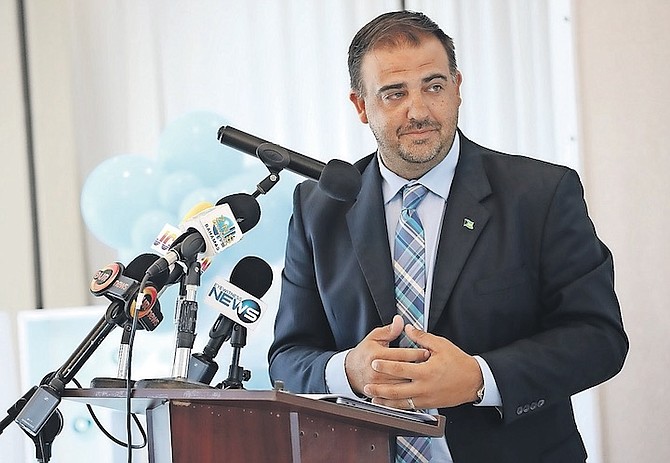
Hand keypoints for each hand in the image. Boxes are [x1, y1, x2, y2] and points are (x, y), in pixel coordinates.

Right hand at [345, 315, 429, 395]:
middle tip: (431, 364)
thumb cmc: (364, 353)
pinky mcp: (380, 394)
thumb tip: (400, 321)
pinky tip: (415, 387)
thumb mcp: (374, 337)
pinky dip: (408, 392)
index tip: (427, 352)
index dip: (416, 353)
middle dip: (419, 367)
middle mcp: (377, 370)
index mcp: (376, 355)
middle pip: (403, 370)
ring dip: (415, 380)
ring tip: (426, 376)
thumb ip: (389, 330)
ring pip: (402, 385)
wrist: (350, 372)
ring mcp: (378, 384)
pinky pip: (397, 395)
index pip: (400, 354)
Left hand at [363, 324, 483, 409]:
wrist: (474, 381)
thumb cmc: (458, 362)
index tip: (374, 363)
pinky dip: (397, 407)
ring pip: (402, 403)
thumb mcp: (441, 345)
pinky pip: (410, 407)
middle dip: (380, 389)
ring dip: (385, 402)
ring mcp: (426, 398)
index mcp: (426, 371)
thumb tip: (407, 328)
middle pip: (397, 390)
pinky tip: (389, 405)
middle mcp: (424, 387)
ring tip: (373, 399)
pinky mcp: (429, 404)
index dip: (386, 366)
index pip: (401, 368)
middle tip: (366, 386)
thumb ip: (422, 337)